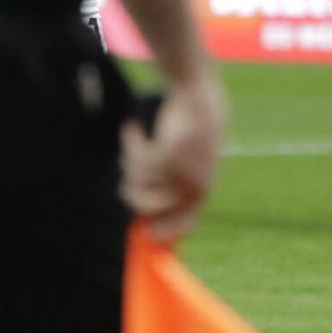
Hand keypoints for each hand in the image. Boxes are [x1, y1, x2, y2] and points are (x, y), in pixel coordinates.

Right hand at [121, 71, 226, 241]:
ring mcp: (181, 173)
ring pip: (137, 181)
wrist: (199, 100)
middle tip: (129, 170)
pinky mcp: (168, 155)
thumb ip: (173, 191)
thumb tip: (148, 223)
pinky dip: (130, 143)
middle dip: (131, 191)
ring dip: (130, 161)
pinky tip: (132, 129)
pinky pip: (135, 161)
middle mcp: (194, 188)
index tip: (143, 229)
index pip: (182, 225)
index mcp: (202, 193)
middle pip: (146, 208)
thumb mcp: (189, 165)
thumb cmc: (190, 134)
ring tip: (137, 143)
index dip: (160, 232)